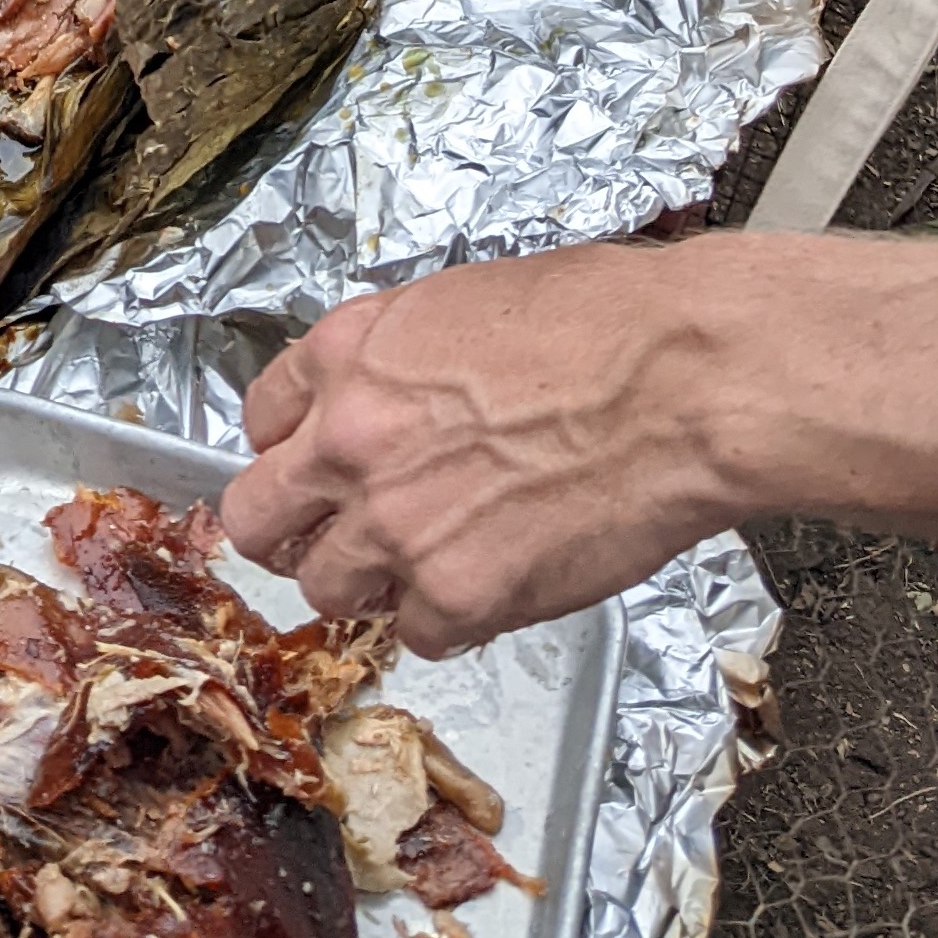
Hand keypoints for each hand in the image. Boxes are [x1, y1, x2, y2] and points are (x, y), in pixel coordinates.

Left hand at [221, 246, 737, 655]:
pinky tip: (494, 582)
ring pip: (326, 590)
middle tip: (331, 537)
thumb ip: (395, 360)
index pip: (260, 420)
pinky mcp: (457, 594)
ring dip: (369, 582)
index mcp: (346, 355)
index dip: (289, 450)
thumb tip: (382, 398)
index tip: (311, 466)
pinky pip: (420, 634)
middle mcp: (348, 442)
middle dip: (288, 532)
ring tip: (427, 563)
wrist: (682, 380)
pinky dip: (452, 620)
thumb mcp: (462, 303)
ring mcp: (396, 526)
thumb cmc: (603, 323)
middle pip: (255, 519)